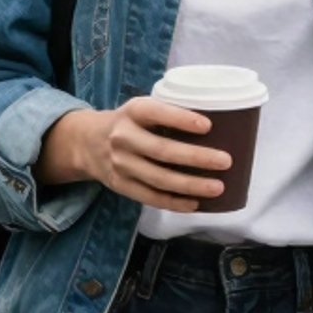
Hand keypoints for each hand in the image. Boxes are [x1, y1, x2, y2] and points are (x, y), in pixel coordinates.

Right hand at [39, 99, 230, 211]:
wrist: (87, 143)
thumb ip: (166, 114)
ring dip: (191, 184)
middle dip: (196, 157)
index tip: (208, 126)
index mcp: (132, 112)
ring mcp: (121, 164)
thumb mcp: (140, 109)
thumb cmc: (128, 123)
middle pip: (162, 151)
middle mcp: (123, 137)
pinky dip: (175, 202)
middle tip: (225, 161)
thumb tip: (217, 124)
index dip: (181, 119)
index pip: (156, 113)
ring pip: (159, 179)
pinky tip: (196, 203)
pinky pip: (151, 197)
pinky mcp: (121, 186)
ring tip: (218, 187)